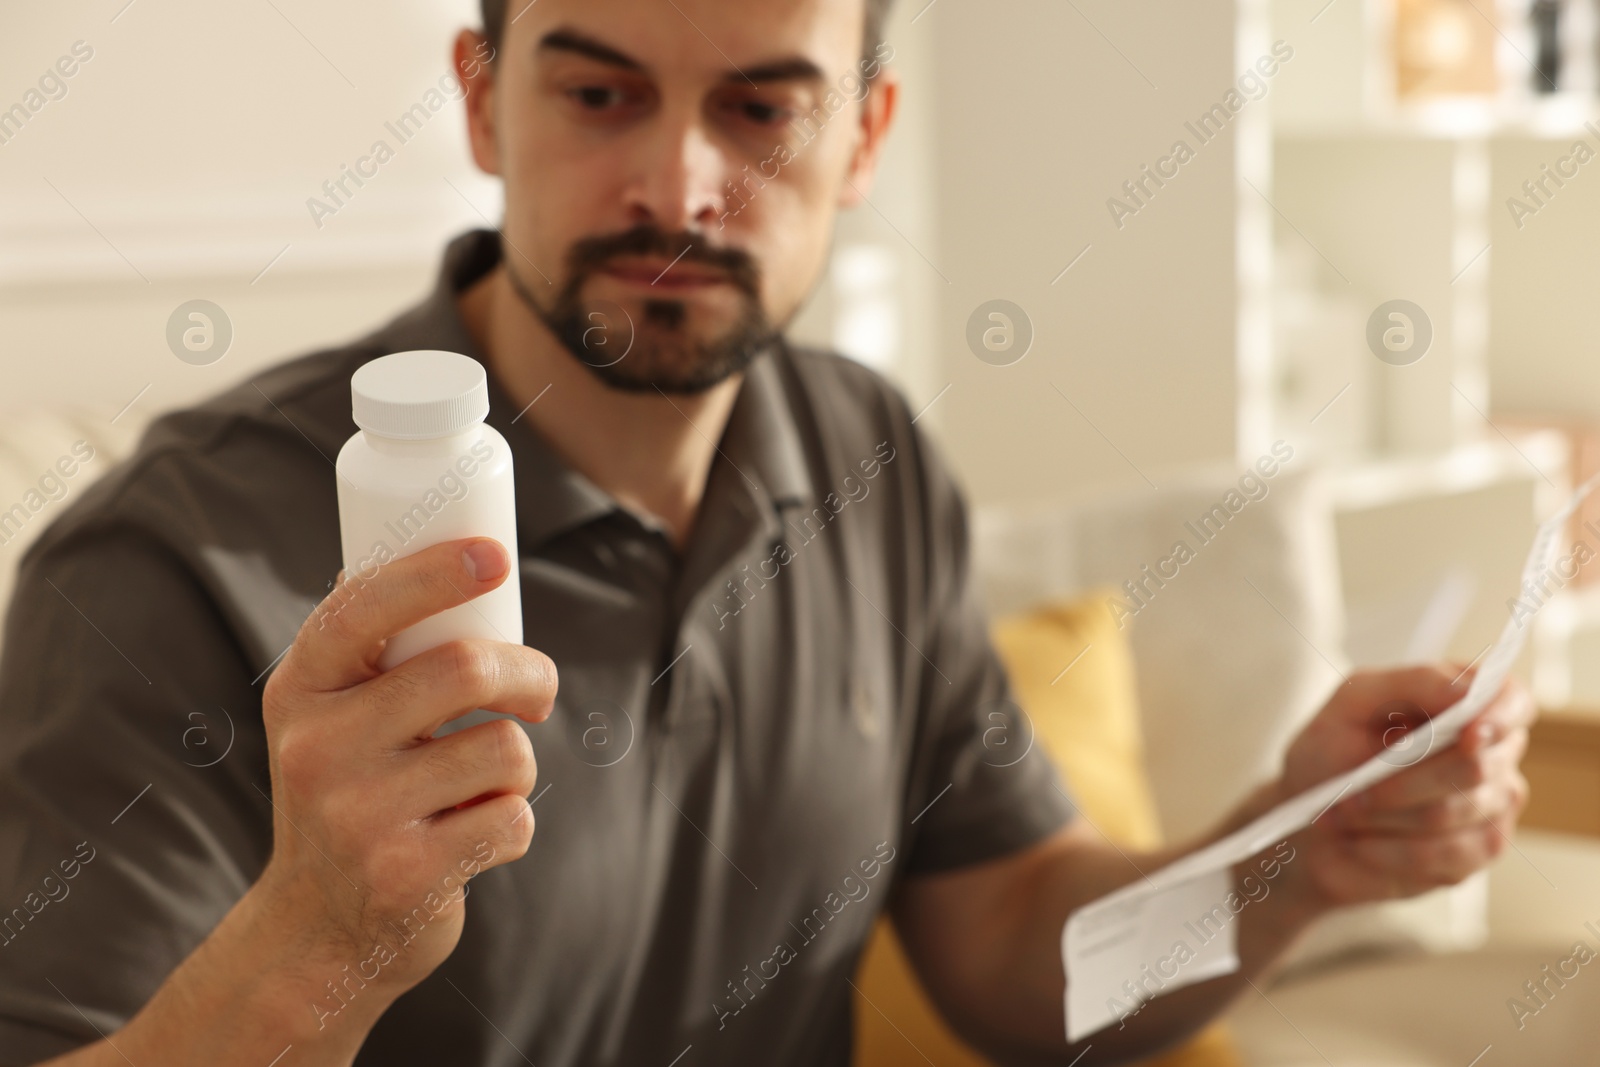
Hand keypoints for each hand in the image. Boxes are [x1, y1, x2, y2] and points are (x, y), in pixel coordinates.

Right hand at [255, 537, 555, 1012]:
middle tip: (537, 690)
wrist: (317, 931)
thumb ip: (373, 650)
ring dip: (516, 766)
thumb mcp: (330, 718)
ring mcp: (357, 816)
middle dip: (529, 673)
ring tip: (476, 788)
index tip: (494, 557)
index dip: (434, 572)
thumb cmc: (348, 795)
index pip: (363, 607)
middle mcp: (316, 747)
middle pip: (466, 668)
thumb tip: (439, 546)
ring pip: (505, 749)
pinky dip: (513, 827)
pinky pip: (513, 819)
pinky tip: (469, 842)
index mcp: (299, 691)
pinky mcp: (405, 876)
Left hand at [1275, 665, 1534, 911]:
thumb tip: (1466, 692)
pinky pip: (1446, 853)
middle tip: (1352, 789)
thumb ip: (1413, 684)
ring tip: (1346, 811)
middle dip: (1403, 778)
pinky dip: (1389, 849)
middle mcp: (1492, 751)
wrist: (1308, 821)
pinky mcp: (1478, 851)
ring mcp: (1493, 803)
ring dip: (1385, 814)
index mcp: (1468, 701)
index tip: (1469, 733)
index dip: (1499, 717)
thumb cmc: (1332, 752)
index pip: (1512, 701)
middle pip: (1475, 766)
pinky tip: (1362, 843)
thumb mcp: (1354, 702)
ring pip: (1452, 812)